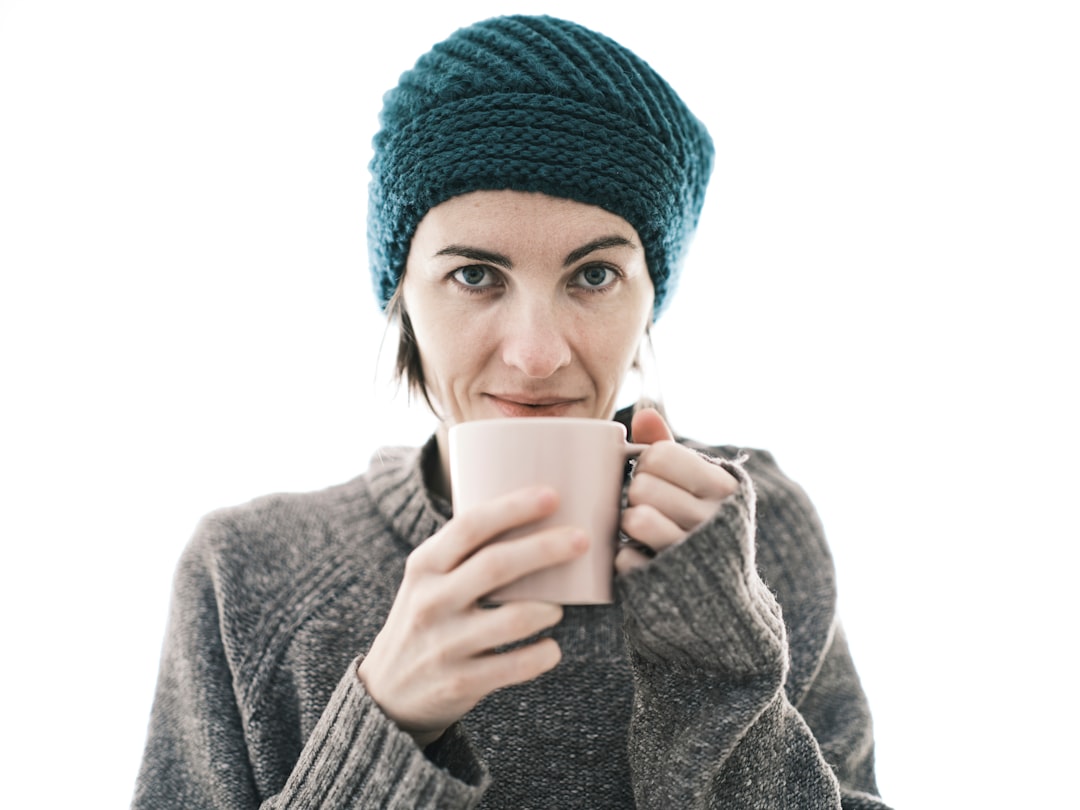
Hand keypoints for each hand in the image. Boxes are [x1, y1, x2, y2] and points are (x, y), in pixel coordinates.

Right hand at [358, 486, 585, 746]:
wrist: (385, 692)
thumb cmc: (426, 618)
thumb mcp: (428, 579)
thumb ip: (464, 552)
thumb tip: (533, 514)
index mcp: (424, 566)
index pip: (470, 526)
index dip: (513, 508)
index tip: (552, 496)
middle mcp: (431, 601)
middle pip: (497, 565)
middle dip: (546, 548)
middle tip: (582, 539)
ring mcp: (445, 644)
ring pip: (514, 618)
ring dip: (548, 609)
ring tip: (558, 607)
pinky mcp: (461, 682)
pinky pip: (516, 666)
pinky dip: (543, 655)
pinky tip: (551, 648)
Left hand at [615, 408, 738, 574]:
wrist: (721, 596)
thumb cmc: (699, 523)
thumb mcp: (695, 485)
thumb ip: (669, 448)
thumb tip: (644, 414)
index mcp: (724, 488)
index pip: (661, 454)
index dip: (646, 462)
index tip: (653, 475)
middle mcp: (714, 520)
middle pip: (641, 487)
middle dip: (635, 494)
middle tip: (647, 505)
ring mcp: (692, 554)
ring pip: (635, 520)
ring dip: (629, 523)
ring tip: (642, 530)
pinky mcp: (668, 584)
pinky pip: (625, 558)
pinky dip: (626, 557)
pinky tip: (641, 557)